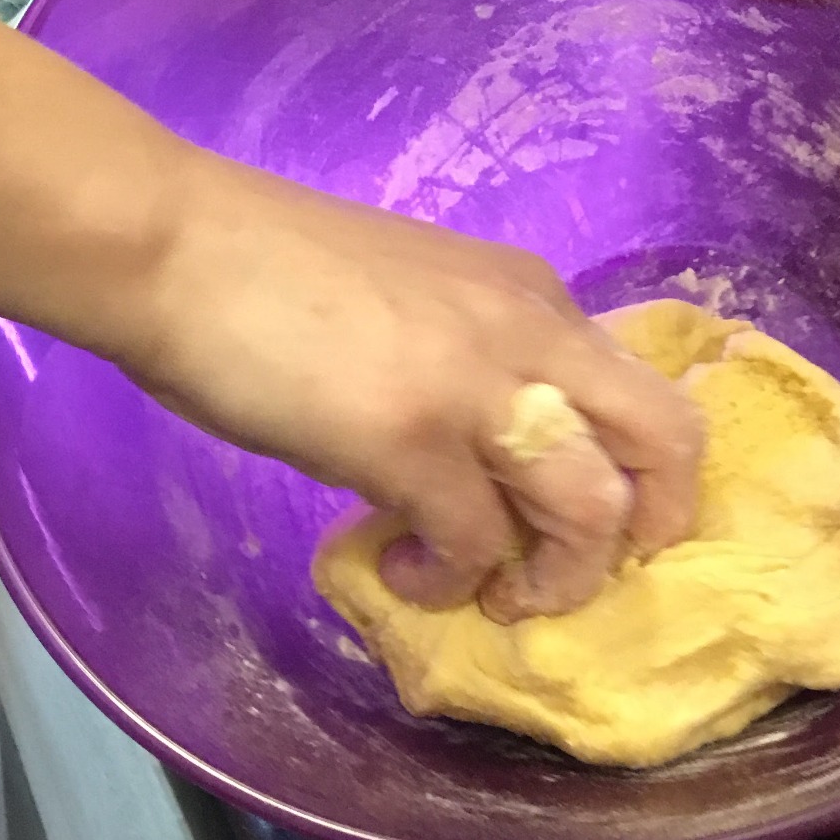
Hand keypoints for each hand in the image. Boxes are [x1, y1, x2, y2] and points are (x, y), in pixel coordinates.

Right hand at [125, 150, 703, 619]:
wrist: (174, 245)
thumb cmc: (271, 267)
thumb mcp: (418, 296)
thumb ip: (475, 356)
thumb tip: (488, 451)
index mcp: (533, 296)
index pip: (640, 388)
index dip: (638, 472)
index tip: (590, 519)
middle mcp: (530, 333)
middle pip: (665, 441)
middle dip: (652, 527)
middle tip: (587, 574)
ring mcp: (476, 387)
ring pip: (590, 509)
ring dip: (555, 576)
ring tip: (493, 594)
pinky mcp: (410, 441)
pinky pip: (473, 546)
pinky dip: (448, 581)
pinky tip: (403, 574)